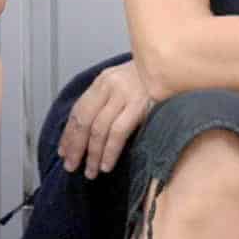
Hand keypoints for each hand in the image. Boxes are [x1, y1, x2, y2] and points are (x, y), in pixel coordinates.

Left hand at [57, 58, 167, 179]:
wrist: (175, 66)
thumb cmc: (151, 81)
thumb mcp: (124, 84)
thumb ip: (107, 101)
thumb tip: (89, 133)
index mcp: (103, 81)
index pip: (78, 110)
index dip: (69, 134)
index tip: (64, 152)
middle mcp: (110, 85)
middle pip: (85, 120)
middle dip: (76, 146)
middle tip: (71, 166)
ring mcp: (125, 94)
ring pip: (99, 129)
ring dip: (92, 154)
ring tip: (90, 172)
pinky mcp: (140, 105)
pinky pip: (118, 132)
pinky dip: (109, 151)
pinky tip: (106, 165)